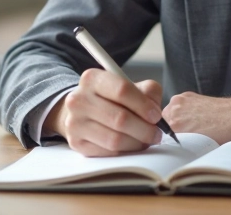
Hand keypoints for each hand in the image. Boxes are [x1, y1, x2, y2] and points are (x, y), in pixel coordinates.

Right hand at [46, 69, 162, 156]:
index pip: (122, 90)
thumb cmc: (110, 98)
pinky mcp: (76, 143)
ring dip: (137, 143)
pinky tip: (131, 145)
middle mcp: (79, 99)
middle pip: (120, 118)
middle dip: (145, 129)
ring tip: (145, 140)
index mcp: (93, 78)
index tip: (156, 116)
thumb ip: (147, 92)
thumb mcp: (129, 85)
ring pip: (115, 139)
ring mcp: (75, 123)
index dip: (144, 105)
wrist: (81, 110)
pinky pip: (108, 152)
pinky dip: (125, 151)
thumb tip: (155, 112)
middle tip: (156, 134)